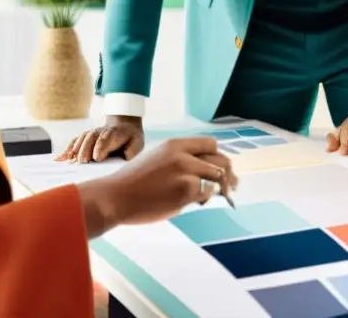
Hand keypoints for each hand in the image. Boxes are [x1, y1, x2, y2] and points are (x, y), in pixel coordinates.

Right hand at [56, 116, 144, 162]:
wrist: (124, 125)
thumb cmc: (131, 138)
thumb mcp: (138, 143)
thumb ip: (132, 150)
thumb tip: (125, 156)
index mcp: (115, 133)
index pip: (106, 138)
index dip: (101, 147)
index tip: (97, 158)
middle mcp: (101, 131)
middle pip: (91, 138)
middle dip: (86, 150)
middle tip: (83, 163)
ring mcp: (91, 133)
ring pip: (81, 139)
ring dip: (75, 150)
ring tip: (71, 163)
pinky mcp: (84, 137)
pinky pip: (74, 142)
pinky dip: (67, 150)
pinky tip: (59, 160)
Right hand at [78, 136, 238, 237]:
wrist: (115, 198)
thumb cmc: (134, 182)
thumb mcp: (158, 158)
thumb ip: (180, 159)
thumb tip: (206, 168)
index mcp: (175, 144)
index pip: (210, 145)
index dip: (217, 156)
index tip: (220, 166)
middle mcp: (183, 155)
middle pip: (220, 160)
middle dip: (228, 173)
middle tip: (232, 184)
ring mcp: (186, 172)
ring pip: (217, 177)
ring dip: (220, 187)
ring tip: (219, 194)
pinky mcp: (186, 191)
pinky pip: (207, 193)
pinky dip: (205, 198)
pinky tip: (197, 202)